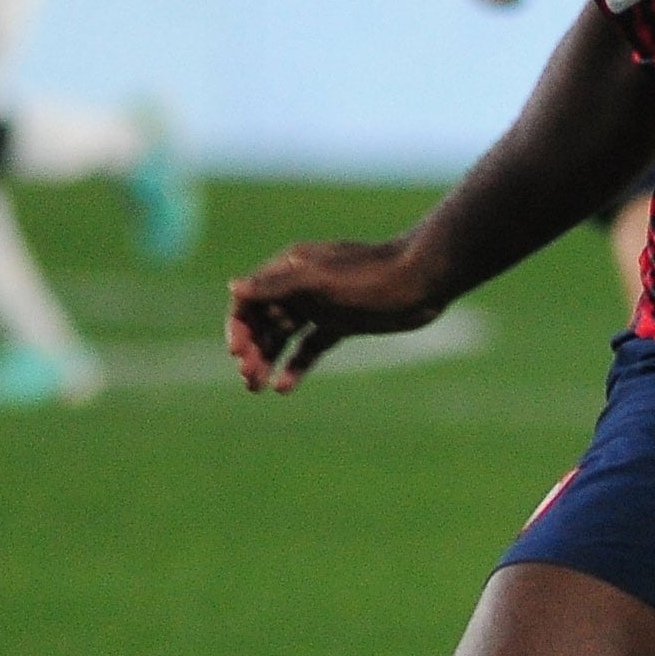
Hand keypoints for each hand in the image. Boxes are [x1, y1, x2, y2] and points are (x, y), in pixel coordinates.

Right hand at [227, 238, 438, 392]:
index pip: (250, 298)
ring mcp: (321, 305)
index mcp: (289, 267)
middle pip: (264, 321)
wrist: (422, 281)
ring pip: (284, 337)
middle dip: (252, 349)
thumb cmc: (370, 277)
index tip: (238, 353)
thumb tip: (232, 286)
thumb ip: (276, 286)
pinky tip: (283, 387)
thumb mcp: (319, 282)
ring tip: (257, 388)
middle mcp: (300, 286)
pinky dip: (296, 365)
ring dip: (268, 359)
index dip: (239, 326)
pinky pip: (310, 346)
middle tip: (248, 379)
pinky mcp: (341, 323)